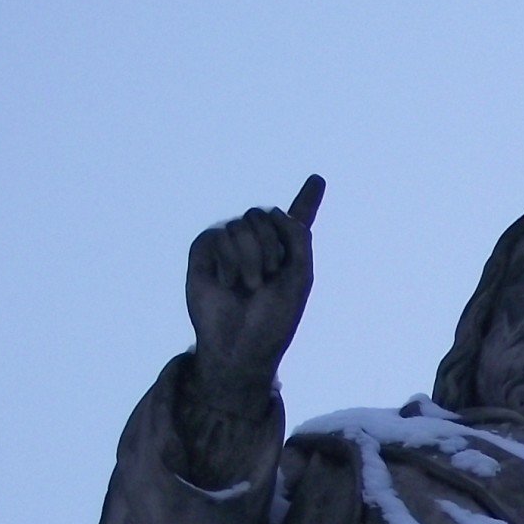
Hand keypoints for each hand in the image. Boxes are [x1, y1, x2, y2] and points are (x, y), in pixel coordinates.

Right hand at [185, 175, 323, 407]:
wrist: (241, 344)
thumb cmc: (274, 319)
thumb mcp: (300, 278)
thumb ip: (299, 238)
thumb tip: (276, 211)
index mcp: (286, 253)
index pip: (296, 221)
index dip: (307, 199)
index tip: (318, 179)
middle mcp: (257, 245)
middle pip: (264, 214)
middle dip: (271, 245)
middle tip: (268, 278)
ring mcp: (229, 246)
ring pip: (242, 224)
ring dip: (251, 258)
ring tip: (249, 286)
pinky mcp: (205, 251)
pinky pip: (218, 235)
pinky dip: (228, 261)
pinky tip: (227, 282)